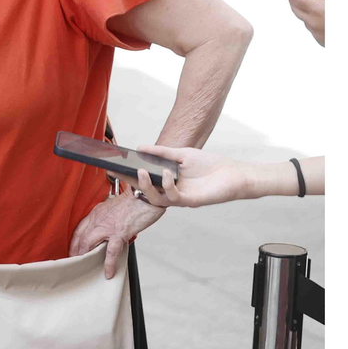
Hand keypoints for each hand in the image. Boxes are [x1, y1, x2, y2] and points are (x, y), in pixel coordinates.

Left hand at [69, 194, 163, 278]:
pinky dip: (109, 263)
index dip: (74, 241)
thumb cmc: (134, 202)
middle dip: (76, 251)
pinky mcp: (119, 232)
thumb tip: (105, 228)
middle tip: (74, 262)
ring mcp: (107, 226)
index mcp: (96, 212)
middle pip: (80, 238)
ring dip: (85, 256)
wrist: (145, 195)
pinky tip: (108, 272)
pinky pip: (111, 251)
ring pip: (89, 244)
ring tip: (85, 267)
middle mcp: (98, 219)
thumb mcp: (113, 207)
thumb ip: (106, 218)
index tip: (73, 249)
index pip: (79, 229)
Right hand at [125, 145, 249, 207]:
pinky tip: (167, 173)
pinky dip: (168, 185)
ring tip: (143, 172)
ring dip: (147, 186)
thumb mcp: (182, 154)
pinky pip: (174, 197)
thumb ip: (161, 152)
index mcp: (167, 181)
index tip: (113, 169)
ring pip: (156, 199)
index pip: (144, 180)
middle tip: (123, 172)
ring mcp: (181, 198)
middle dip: (132, 183)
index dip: (127, 176)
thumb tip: (140, 147)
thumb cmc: (210, 165)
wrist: (233, 173)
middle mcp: (172, 191)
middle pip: (145, 192)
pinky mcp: (191, 201)